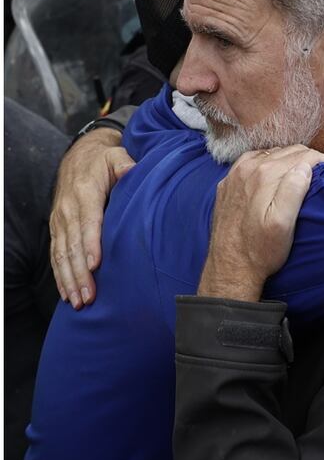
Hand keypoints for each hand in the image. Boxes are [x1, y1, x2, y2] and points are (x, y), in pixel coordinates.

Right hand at [48, 128, 134, 308]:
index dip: (91, 244)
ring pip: (62, 255)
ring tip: (78, 301)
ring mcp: (60, 221)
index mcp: (84, 193)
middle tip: (89, 296)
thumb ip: (124, 165)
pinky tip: (67, 294)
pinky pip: (56, 255)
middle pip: (73, 245)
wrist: (79, 157)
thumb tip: (132, 172)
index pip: (88, 222)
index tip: (96, 265)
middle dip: (80, 273)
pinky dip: (60, 276)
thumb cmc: (104, 161)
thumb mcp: (116, 157)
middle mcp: (68, 210)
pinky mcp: (57, 229)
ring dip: (69, 280)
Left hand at [197, 145, 323, 301]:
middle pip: (288, 151)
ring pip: (271, 154)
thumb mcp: (283, 225)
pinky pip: (252, 161)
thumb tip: (305, 167)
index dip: (323, 160)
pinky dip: (269, 162)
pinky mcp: (228, 184)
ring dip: (290, 159)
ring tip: (305, 173)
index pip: (303, 156)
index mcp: (265, 175)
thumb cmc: (261, 250)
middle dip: (309, 158)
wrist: (230, 268)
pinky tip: (276, 175)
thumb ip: (293, 190)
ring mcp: (235, 175)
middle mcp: (248, 169)